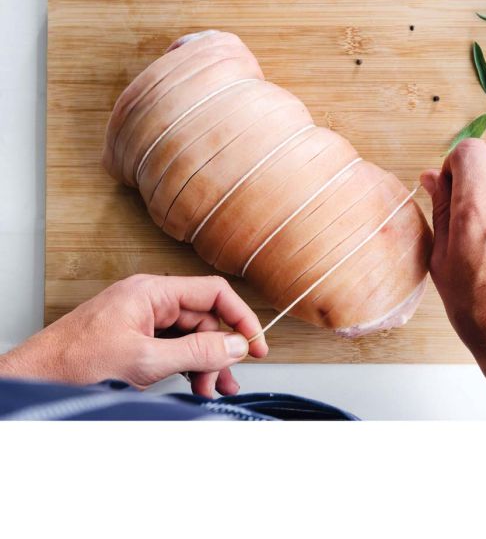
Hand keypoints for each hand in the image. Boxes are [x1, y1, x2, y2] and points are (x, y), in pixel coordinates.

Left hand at [0, 274, 267, 396]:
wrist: (34, 378)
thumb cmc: (74, 364)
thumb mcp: (145, 361)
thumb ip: (196, 351)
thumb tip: (235, 345)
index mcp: (152, 291)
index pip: (213, 293)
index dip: (240, 318)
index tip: (256, 344)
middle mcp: (150, 299)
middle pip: (203, 318)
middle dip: (219, 351)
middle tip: (225, 380)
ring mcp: (142, 318)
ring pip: (190, 335)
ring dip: (204, 362)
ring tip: (210, 389)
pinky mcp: (136, 336)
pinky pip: (173, 346)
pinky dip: (186, 365)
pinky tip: (191, 383)